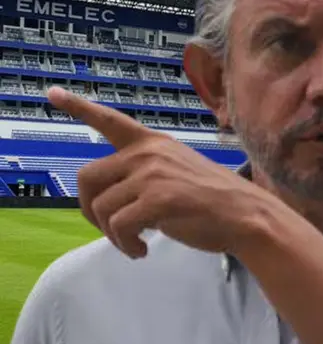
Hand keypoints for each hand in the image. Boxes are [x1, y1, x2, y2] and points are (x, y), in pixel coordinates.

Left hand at [47, 86, 276, 258]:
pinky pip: (118, 226)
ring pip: (101, 207)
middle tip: (107, 227)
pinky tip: (141, 250)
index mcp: (154, 144)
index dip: (78, 107)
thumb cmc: (216, 202)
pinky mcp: (158, 199)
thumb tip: (114, 198)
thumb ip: (146, 175)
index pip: (110, 121)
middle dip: (89, 209)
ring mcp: (152, 175)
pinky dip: (125, 245)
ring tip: (134, 243)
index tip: (53, 93)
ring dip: (112, 233)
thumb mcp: (178, 174)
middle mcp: (149, 153)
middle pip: (87, 178)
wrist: (248, 216)